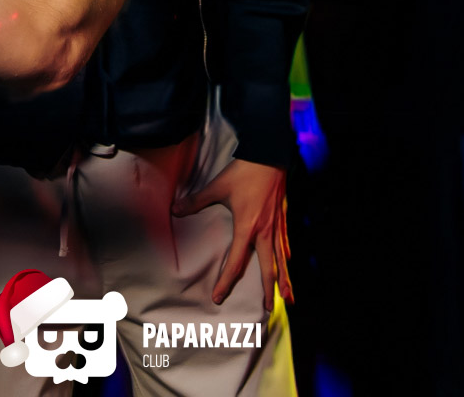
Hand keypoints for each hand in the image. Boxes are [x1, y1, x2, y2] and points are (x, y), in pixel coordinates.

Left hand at [172, 159, 292, 312]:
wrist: (269, 154)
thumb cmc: (244, 172)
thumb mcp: (218, 186)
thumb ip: (196, 201)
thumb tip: (175, 209)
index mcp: (248, 227)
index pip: (237, 262)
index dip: (227, 281)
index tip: (219, 297)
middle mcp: (265, 231)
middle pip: (268, 267)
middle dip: (268, 290)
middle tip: (267, 309)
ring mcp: (276, 224)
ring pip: (281, 258)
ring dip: (285, 278)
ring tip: (288, 296)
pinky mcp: (281, 216)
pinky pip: (285, 241)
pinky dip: (286, 254)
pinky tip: (288, 260)